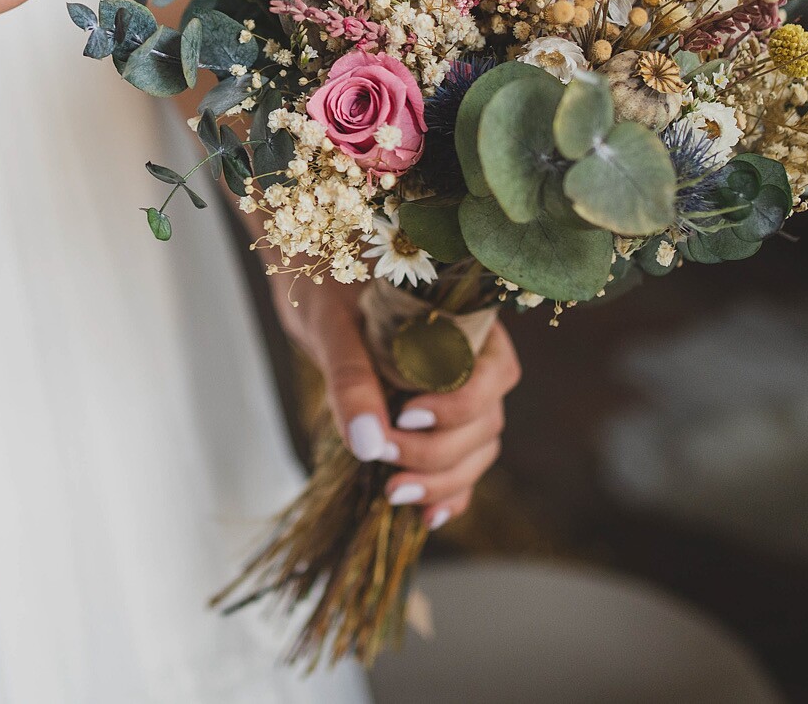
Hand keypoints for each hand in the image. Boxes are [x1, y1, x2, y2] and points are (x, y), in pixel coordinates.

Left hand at [292, 281, 521, 530]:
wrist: (313, 291)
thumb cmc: (326, 290)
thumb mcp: (331, 325)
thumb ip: (351, 376)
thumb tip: (368, 442)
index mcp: (467, 322)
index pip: (494, 374)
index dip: (459, 405)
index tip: (406, 417)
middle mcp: (476, 362)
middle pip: (486, 421)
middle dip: (438, 450)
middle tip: (383, 454)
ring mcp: (461, 397)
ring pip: (477, 451)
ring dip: (442, 480)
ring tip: (394, 493)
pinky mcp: (438, 425)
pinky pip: (461, 466)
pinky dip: (448, 494)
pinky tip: (426, 517)